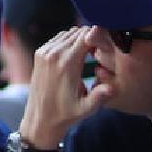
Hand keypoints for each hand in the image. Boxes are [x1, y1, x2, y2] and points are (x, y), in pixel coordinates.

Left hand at [19, 26, 113, 148]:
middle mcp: (53, 54)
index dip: (99, 37)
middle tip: (100, 47)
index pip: (86, 36)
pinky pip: (57, 38)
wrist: (40, 119)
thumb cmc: (65, 115)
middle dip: (91, 36)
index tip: (106, 45)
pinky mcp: (39, 54)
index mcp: (66, 64)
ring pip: (67, 33)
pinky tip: (76, 53)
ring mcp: (44, 52)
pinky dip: (68, 41)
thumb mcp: (86, 109)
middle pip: (77, 32)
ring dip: (79, 38)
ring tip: (90, 50)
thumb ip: (99, 97)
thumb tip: (112, 88)